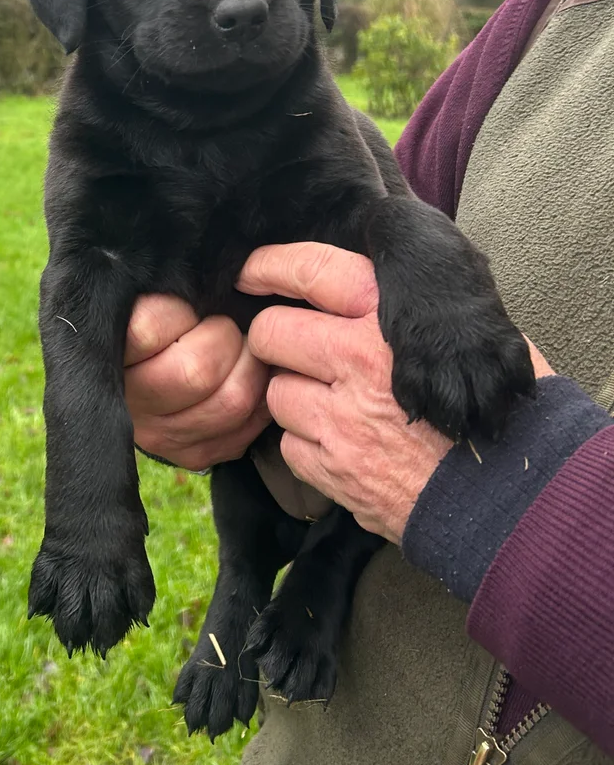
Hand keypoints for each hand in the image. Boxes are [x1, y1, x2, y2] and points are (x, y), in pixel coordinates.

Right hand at [124, 295, 270, 471]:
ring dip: (250, 366)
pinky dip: (259, 399)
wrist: (139, 365)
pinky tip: (246, 379)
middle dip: (225, 336)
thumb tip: (203, 280)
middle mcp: (130, 403)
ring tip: (241, 349)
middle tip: (223, 324)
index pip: (148, 329)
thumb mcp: (142, 293)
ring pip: (231, 401)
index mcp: (109, 354)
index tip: (185, 305)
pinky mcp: (191, 454)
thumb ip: (163, 286)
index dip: (180, 309)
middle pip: (197, 371)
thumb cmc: (149, 315)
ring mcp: (161, 436)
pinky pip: (245, 429)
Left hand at [239, 242, 553, 542]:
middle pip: (272, 332)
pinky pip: (287, 444)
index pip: (311, 270)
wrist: (511, 497)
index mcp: (394, 319)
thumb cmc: (496, 410)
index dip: (271, 266)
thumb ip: (412, 311)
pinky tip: (339, 444)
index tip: (251, 273)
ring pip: (274, 391)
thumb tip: (360, 292)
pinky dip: (305, 444)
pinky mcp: (333, 468)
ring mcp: (341, 418)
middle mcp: (358, 361)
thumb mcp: (468, 337)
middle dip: (274, 340)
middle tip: (292, 349)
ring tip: (330, 404)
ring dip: (292, 397)